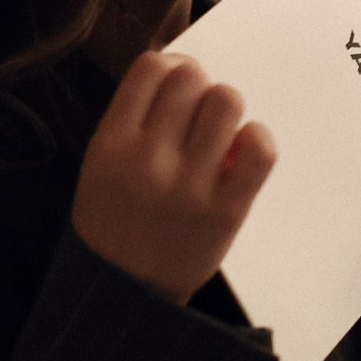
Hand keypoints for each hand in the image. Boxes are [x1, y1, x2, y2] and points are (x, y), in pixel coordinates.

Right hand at [72, 52, 275, 302]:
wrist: (125, 293)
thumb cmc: (115, 219)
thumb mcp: (101, 163)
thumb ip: (133, 118)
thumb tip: (184, 68)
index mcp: (111, 143)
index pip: (152, 67)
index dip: (172, 67)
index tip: (178, 86)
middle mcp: (147, 159)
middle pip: (192, 79)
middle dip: (200, 90)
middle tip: (199, 118)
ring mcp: (188, 186)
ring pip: (227, 102)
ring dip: (227, 112)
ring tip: (219, 138)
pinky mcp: (227, 211)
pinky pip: (260, 149)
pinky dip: (257, 141)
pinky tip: (242, 154)